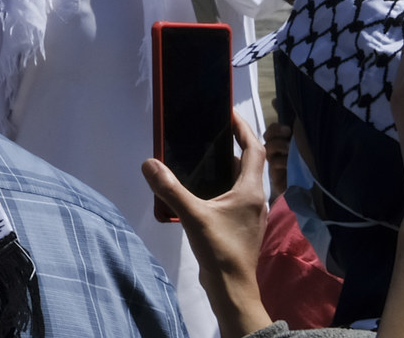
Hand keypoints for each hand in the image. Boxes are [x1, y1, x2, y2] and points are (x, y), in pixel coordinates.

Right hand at [143, 108, 270, 337]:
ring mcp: (248, 215)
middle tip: (204, 134)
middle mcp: (254, 200)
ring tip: (196, 158)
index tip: (227, 113)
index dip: (243, 129)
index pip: (255, 150)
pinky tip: (196, 191)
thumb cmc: (220, 249)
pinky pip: (231, 197)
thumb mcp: (192, 216)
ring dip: (221, 168)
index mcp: (250, 191)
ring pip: (238, 182)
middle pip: (246, 164)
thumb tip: (148, 162)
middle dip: (228, 147)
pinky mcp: (240, 227)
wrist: (232, 288)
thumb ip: (170, 188)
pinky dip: (217, 186)